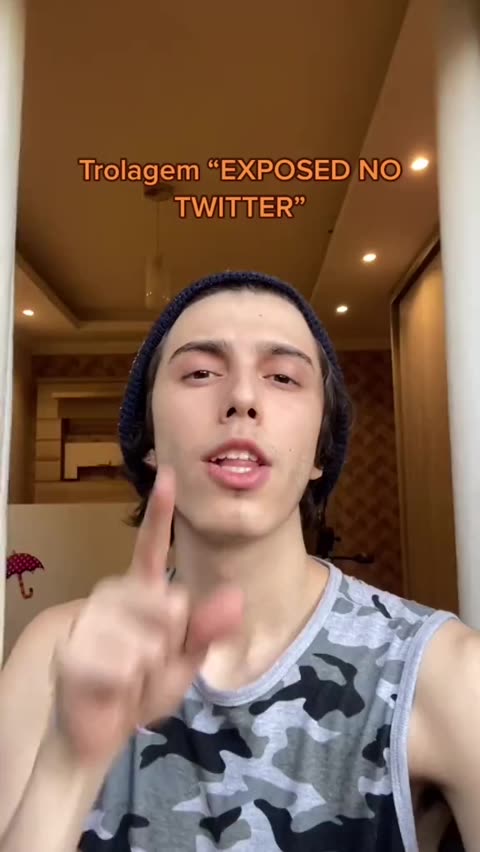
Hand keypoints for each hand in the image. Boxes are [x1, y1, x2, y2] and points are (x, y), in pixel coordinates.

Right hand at [50, 465, 243, 765]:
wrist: (99, 733)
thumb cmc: (143, 689)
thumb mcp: (185, 661)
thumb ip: (207, 628)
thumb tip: (236, 597)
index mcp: (140, 591)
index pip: (150, 546)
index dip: (159, 511)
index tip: (168, 476)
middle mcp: (111, 595)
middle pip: (167, 601)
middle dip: (172, 641)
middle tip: (154, 661)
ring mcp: (88, 621)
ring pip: (145, 637)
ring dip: (150, 666)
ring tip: (134, 676)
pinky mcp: (70, 651)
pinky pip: (120, 664)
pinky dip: (128, 684)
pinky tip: (117, 688)